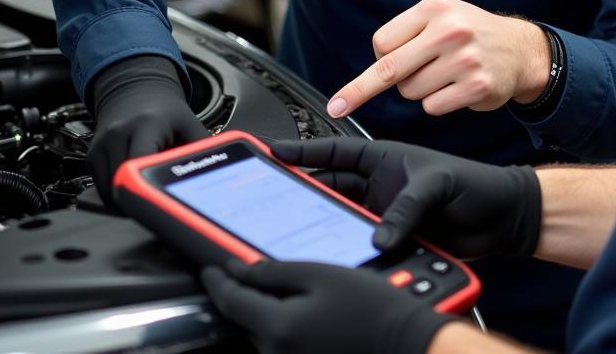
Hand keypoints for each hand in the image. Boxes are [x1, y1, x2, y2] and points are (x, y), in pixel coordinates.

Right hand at [87, 54, 207, 204]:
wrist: (136, 91)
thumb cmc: (165, 111)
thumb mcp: (189, 123)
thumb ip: (201, 147)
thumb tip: (213, 173)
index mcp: (145, 126)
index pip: (137, 163)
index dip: (145, 185)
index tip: (157, 197)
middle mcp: (118, 134)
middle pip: (121, 181)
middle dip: (138, 195)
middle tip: (156, 200)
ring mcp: (102, 146)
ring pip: (108, 189)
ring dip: (125, 197)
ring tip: (145, 190)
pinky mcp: (92, 156)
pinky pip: (100, 186)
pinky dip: (115, 192)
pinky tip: (131, 186)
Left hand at [201, 259, 449, 353]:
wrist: (405, 343)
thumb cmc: (370, 308)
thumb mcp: (322, 275)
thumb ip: (276, 272)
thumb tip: (241, 271)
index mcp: (277, 328)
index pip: (231, 302)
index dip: (217, 281)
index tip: (210, 269)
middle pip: (246, 320)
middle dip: (245, 295)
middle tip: (251, 270)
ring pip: (263, 334)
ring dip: (267, 312)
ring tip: (289, 289)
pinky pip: (281, 346)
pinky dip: (283, 327)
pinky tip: (305, 312)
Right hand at [271, 137, 540, 259]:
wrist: (501, 218)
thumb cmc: (475, 185)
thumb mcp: (437, 186)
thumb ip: (407, 207)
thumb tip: (380, 235)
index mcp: (385, 158)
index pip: (336, 152)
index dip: (304, 151)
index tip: (273, 150)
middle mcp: (379, 185)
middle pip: (330, 187)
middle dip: (302, 191)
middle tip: (272, 197)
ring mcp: (384, 211)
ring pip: (340, 216)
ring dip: (321, 222)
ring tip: (292, 229)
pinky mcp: (392, 237)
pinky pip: (359, 241)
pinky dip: (344, 246)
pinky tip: (329, 254)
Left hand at [327, 0, 551, 117]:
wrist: (519, 49)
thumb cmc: (470, 34)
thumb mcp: (441, 16)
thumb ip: (408, 34)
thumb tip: (366, 73)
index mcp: (435, 8)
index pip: (382, 41)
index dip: (378, 58)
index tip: (360, 78)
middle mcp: (450, 30)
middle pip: (389, 69)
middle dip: (366, 88)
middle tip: (342, 103)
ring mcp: (464, 59)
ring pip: (410, 91)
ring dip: (418, 91)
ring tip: (441, 76)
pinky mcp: (476, 86)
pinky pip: (432, 107)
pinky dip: (437, 103)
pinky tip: (455, 89)